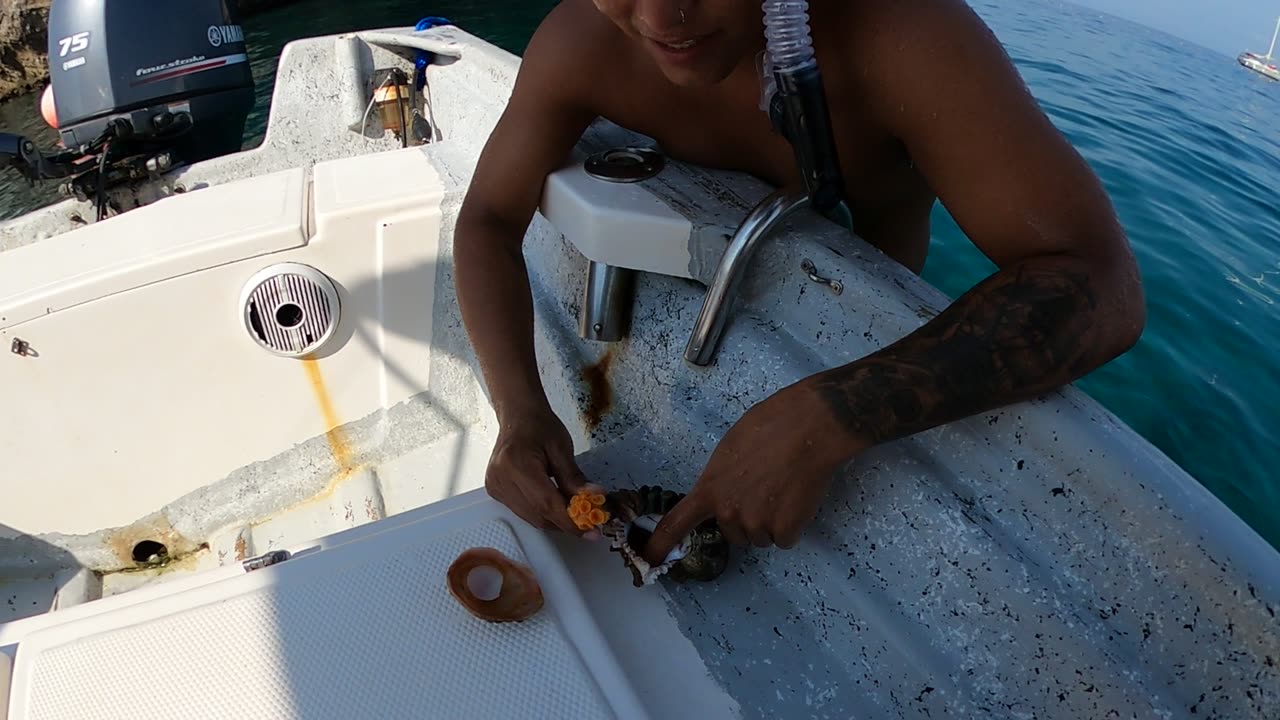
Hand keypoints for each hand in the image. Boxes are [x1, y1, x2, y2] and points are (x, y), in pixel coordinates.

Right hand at [485, 406, 597, 536]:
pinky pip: (523, 512)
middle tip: (589, 524)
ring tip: (575, 515)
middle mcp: (501, 479)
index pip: (545, 503)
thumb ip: (575, 477)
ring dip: (555, 521)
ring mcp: (495, 487)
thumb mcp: (562, 448)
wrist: (517, 416)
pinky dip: (542, 514)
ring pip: (531, 518)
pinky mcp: (495, 492)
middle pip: (538, 515)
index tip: (591, 531)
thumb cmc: (539, 426)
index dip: (569, 521)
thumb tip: (594, 498)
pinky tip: (556, 507)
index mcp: (517, 465)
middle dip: (565, 523)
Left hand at [643, 380, 860, 564]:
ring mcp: (756, 523)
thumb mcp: (730, 450)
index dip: (661, 545)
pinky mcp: (785, 529)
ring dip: (773, 521)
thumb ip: (722, 479)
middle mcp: (728, 512)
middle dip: (748, 517)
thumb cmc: (770, 426)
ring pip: (762, 537)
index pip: (676, 523)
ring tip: (784, 488)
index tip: (650, 559)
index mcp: (709, 489)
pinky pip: (785, 539)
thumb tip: (728, 491)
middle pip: (734, 533)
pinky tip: (797, 498)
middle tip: (766, 488)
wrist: (808, 427)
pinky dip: (793, 524)